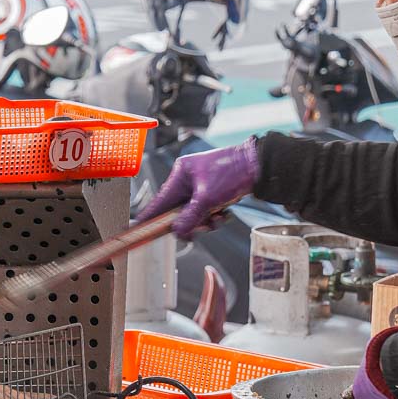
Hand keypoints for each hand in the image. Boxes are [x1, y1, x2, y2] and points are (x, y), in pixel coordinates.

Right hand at [135, 139, 259, 237]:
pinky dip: (214, 217)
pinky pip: (205, 212)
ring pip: (193, 214)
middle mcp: (187, 180)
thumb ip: (189, 218)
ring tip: (219, 216)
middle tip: (202, 226)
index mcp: (180, 175)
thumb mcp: (208, 199)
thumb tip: (176, 232)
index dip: (149, 217)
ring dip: (206, 220)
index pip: (159, 201)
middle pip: (177, 212)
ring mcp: (199, 187)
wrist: (259, 166)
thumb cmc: (232, 173)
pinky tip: (225, 213)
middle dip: (191, 222)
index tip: (138, 229)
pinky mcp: (211, 192)